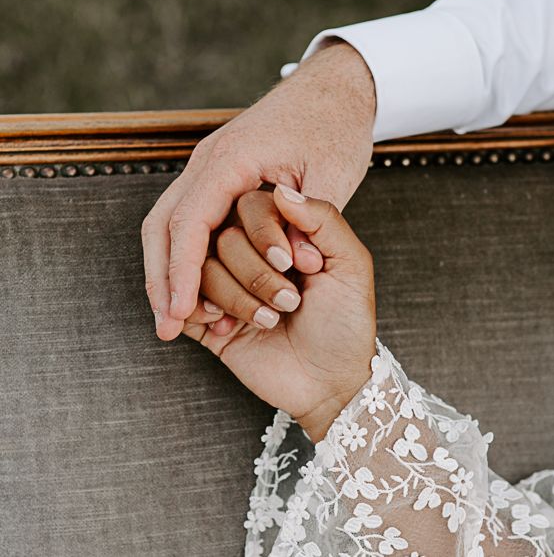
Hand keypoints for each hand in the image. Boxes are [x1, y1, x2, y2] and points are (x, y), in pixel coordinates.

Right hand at [142, 41, 375, 340]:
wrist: (335, 90)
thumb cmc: (335, 127)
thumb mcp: (335, 173)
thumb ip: (315, 220)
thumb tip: (294, 263)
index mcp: (232, 159)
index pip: (191, 221)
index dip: (182, 270)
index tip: (181, 311)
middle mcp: (210, 164)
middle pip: (164, 224)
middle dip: (162, 278)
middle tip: (166, 326)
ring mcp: (211, 172)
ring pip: (168, 225)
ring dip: (167, 272)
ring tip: (174, 320)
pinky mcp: (219, 182)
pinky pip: (189, 222)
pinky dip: (186, 258)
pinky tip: (195, 291)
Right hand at [182, 185, 375, 442]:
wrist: (333, 381)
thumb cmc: (347, 322)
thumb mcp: (351, 264)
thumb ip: (324, 219)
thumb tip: (284, 192)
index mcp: (281, 229)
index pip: (247, 205)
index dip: (265, 234)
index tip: (298, 266)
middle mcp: (247, 250)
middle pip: (216, 234)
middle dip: (255, 273)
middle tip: (291, 302)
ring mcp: (223, 282)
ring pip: (198, 268)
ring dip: (237, 298)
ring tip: (270, 320)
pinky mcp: (206, 317)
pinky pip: (183, 302)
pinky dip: (202, 313)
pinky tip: (229, 328)